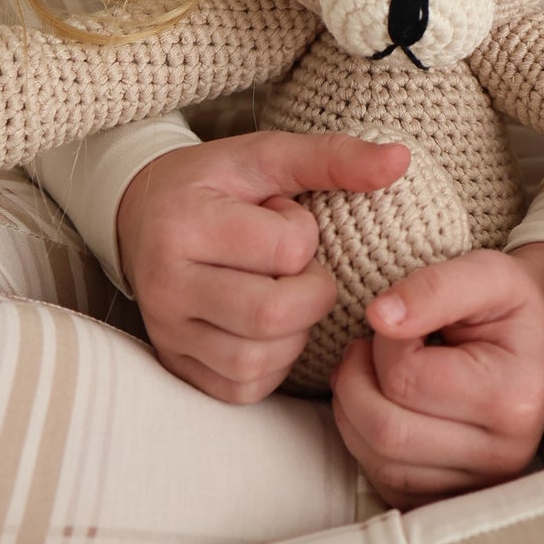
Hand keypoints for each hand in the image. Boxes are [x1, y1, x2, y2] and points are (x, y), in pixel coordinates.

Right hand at [115, 132, 409, 405]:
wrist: (142, 213)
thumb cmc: (214, 183)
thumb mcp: (266, 155)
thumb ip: (332, 157)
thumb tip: (401, 161)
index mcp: (185, 223)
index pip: (286, 250)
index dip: (304, 235)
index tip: (283, 218)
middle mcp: (165, 284)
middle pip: (272, 316)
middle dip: (310, 295)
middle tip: (300, 270)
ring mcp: (166, 331)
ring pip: (257, 361)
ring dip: (293, 333)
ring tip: (281, 294)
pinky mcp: (175, 364)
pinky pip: (242, 388)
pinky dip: (271, 364)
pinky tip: (267, 328)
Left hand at [331, 241, 543, 507]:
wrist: (542, 339)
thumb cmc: (512, 305)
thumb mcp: (488, 272)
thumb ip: (434, 287)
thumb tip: (379, 316)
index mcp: (512, 398)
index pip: (407, 380)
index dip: (383, 341)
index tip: (401, 320)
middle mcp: (502, 454)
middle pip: (386, 431)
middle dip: (356, 380)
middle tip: (369, 347)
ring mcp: (479, 484)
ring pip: (378, 462)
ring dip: (354, 409)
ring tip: (374, 371)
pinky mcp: (453, 497)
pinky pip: (384, 483)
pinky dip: (364, 441)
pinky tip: (382, 404)